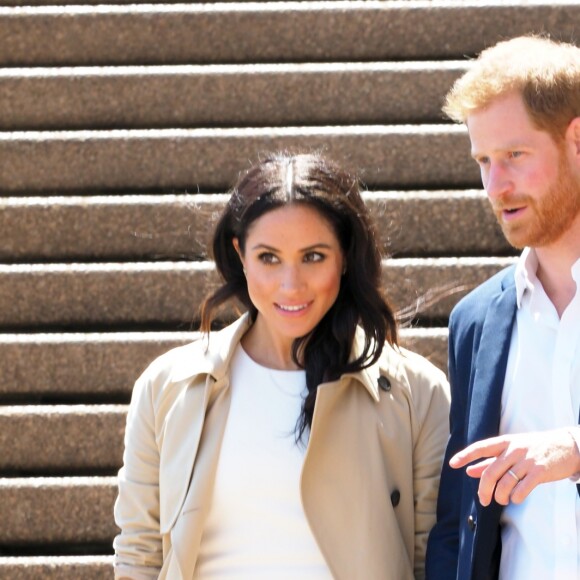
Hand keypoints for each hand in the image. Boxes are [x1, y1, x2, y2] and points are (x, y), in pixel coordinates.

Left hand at [450, 428, 579, 505]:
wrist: (566, 446)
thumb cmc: (535, 448)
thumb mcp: (511, 449)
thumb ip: (490, 461)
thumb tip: (468, 470)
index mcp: (505, 442)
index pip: (480, 447)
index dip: (465, 455)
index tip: (452, 464)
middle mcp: (514, 449)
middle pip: (490, 472)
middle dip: (483, 489)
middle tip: (483, 500)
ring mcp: (527, 460)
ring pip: (505, 483)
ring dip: (500, 496)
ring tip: (501, 500)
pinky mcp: (540, 471)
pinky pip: (522, 488)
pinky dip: (515, 497)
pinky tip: (515, 499)